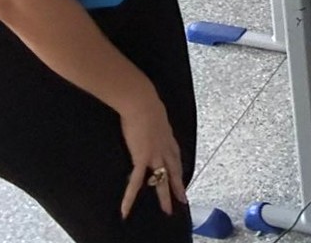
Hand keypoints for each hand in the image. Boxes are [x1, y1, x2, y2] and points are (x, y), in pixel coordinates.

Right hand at [117, 90, 186, 218]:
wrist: (141, 102)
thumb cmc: (145, 100)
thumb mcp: (155, 110)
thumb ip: (154, 117)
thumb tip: (148, 114)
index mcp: (167, 135)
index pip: (175, 155)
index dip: (178, 166)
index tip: (180, 174)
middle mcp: (165, 147)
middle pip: (174, 170)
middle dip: (178, 185)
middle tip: (183, 199)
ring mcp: (155, 155)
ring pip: (162, 180)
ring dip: (165, 196)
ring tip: (168, 210)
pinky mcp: (142, 159)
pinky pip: (136, 182)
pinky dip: (130, 197)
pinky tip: (126, 209)